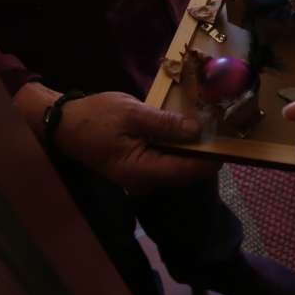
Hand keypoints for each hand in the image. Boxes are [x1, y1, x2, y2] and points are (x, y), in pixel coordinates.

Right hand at [21, 85, 219, 193]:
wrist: (64, 123)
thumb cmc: (96, 117)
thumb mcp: (133, 114)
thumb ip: (165, 124)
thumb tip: (197, 130)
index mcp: (142, 171)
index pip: (188, 172)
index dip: (212, 158)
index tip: (231, 140)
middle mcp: (145, 180)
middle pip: (186, 172)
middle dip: (206, 152)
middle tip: (224, 126)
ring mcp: (142, 176)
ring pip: (177, 166)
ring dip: (193, 148)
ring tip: (210, 124)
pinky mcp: (140, 166)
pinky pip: (166, 160)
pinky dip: (179, 146)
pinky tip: (187, 128)